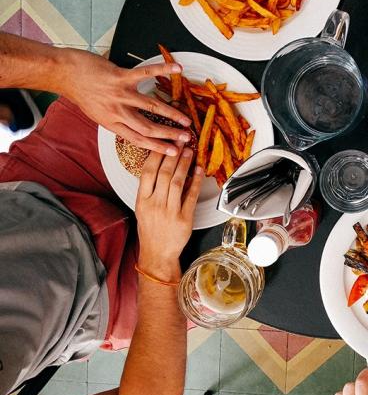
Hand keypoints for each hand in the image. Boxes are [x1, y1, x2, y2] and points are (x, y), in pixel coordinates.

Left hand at [59, 48, 191, 154]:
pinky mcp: (120, 77)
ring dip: (171, 113)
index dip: (158, 147)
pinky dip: (163, 70)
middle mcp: (117, 111)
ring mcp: (120, 94)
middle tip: (186, 138)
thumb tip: (133, 125)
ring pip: (151, 106)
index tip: (173, 152)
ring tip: (186, 119)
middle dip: (170, 134)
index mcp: (111, 123)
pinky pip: (146, 74)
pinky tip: (177, 69)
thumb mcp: (96, 113)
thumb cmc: (80, 92)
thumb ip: (116, 119)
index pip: (138, 139)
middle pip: (148, 127)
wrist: (64, 74)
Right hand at [135, 147, 202, 280]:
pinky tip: (199, 170)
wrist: (157, 254)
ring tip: (189, 152)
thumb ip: (149, 189)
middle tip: (180, 141)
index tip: (164, 142)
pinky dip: (196, 182)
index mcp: (142, 200)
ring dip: (185, 164)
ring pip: (178, 182)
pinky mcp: (184, 219)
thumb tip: (161, 166)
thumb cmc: (150, 230)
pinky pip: (191, 196)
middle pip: (164, 174)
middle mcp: (155, 204)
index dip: (157, 155)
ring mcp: (170, 212)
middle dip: (173, 155)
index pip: (147, 172)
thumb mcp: (142, 208)